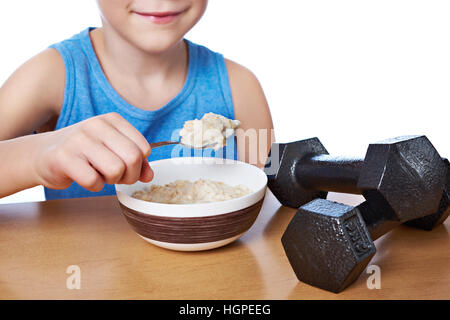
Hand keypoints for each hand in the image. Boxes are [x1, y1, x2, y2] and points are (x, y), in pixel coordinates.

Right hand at [31, 112, 152, 191]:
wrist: (42, 155)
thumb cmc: (83, 154)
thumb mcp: (112, 151)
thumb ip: (135, 162)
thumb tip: (150, 175)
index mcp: (112, 120)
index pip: (143, 147)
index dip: (139, 165)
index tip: (126, 168)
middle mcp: (96, 125)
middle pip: (133, 158)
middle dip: (129, 176)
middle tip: (115, 177)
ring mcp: (79, 139)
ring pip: (116, 170)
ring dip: (110, 181)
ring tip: (98, 174)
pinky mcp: (63, 157)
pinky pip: (93, 181)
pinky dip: (93, 186)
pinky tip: (83, 177)